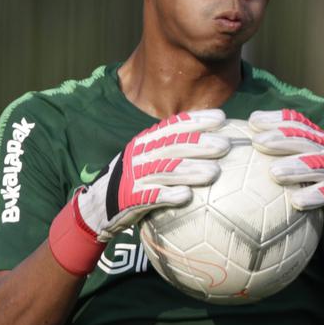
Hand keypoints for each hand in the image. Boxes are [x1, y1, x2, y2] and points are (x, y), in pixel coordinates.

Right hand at [48, 110, 229, 275]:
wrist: (98, 206)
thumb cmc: (134, 181)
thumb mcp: (148, 159)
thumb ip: (173, 150)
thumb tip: (214, 140)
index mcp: (145, 142)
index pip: (172, 126)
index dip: (196, 120)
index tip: (221, 118)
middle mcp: (139, 156)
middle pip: (172, 146)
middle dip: (199, 144)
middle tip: (225, 145)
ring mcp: (134, 177)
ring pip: (164, 171)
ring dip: (190, 171)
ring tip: (214, 173)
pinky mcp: (130, 199)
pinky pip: (150, 197)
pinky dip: (168, 196)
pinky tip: (186, 197)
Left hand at [248, 109, 323, 271]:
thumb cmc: (308, 177)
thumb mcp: (294, 158)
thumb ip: (272, 149)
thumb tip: (235, 140)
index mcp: (313, 137)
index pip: (295, 122)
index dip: (275, 120)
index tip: (252, 121)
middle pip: (304, 140)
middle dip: (281, 139)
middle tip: (258, 142)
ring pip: (316, 165)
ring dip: (296, 168)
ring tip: (273, 173)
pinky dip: (313, 197)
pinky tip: (296, 202)